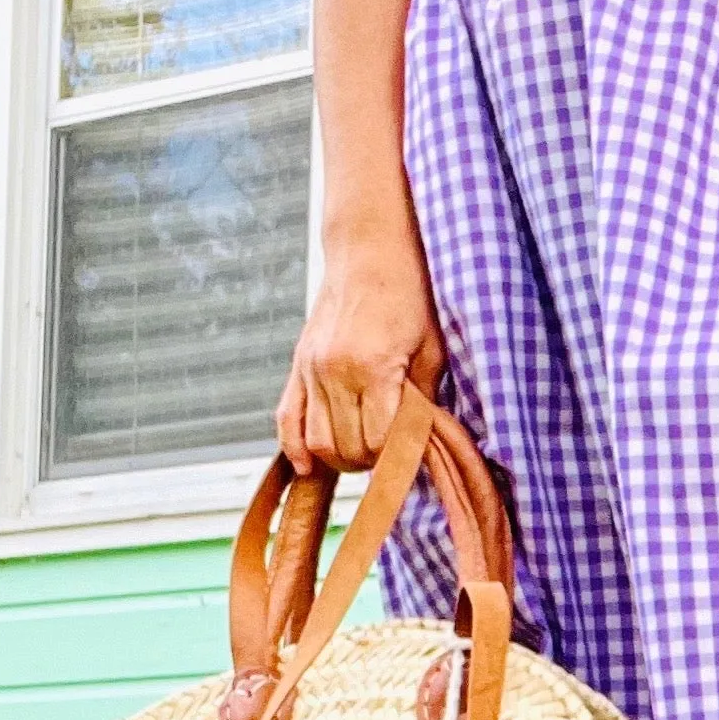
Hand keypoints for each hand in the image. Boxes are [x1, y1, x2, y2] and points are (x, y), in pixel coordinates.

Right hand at [277, 240, 444, 472]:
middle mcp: (334, 371)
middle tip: (390, 455)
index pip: (378, 441)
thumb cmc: (410, 297)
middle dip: (370, 461)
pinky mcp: (298, 364)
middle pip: (345, 447)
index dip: (396, 457)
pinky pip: (287, 418)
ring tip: (362, 453)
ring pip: (315, 441)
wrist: (369, 253)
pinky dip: (295, 447)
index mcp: (373, 367)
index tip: (411, 454)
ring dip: (339, 459)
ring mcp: (310, 368)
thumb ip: (423, 399)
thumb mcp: (431, 349)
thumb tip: (421, 444)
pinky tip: (309, 466)